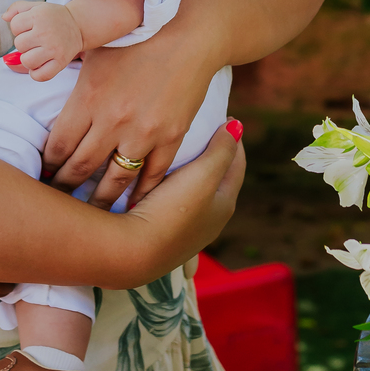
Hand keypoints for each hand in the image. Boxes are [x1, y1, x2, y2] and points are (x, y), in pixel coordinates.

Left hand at [3, 0, 82, 79]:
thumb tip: (4, 18)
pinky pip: (40, 75)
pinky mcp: (61, 62)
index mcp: (38, 16)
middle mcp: (46, 32)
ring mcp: (54, 48)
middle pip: (19, 44)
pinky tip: (39, 65)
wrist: (79, 25)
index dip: (18, 28)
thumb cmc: (54, 17)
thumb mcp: (36, 6)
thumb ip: (17, 8)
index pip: (14, 26)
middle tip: (34, 40)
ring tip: (36, 52)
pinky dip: (36, 73)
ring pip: (26, 61)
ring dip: (28, 59)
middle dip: (24, 43)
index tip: (28, 28)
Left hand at [44, 20, 221, 203]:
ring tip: (87, 213)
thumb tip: (16, 66)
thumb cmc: (138, 34)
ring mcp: (144, 132)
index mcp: (89, 98)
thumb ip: (62, 62)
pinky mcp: (172, 137)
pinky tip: (129, 206)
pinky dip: (139, 194)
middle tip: (55, 201)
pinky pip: (152, 176)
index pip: (58, 147)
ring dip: (98, 200)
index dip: (46, 166)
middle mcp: (114, 120)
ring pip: (115, 180)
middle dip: (64, 188)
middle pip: (80, 168)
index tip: (41, 176)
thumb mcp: (94, 45)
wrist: (190, 32)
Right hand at [115, 121, 245, 281]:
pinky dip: (170, 188)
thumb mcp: (203, 175)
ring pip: (193, 193)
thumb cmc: (172, 211)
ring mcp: (185, 231)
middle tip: (202, 131)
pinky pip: (171, 203)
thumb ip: (222, 150)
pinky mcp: (161, 234)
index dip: (233, 140)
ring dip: (190, 173)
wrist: (132, 252)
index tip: (225, 118)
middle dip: (213, 155)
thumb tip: (236, 128)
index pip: (237, 166)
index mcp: (224, 205)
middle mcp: (209, 221)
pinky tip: (157, 182)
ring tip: (178, 152)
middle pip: (216, 179)